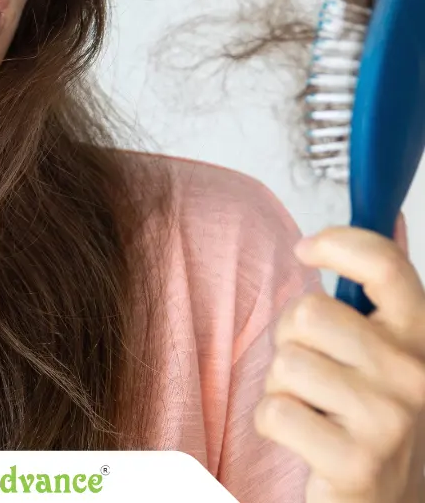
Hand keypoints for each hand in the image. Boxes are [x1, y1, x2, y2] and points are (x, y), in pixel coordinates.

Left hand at [254, 214, 424, 501]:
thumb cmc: (377, 422)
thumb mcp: (392, 354)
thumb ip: (388, 293)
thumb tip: (397, 219)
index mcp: (423, 339)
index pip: (385, 264)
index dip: (337, 242)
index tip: (306, 250)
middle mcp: (416, 375)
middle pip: (309, 312)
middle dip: (291, 338)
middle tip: (311, 370)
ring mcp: (390, 420)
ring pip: (286, 361)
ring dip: (281, 387)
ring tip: (312, 409)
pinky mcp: (358, 462)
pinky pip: (274, 410)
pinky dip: (273, 423)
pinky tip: (304, 439)